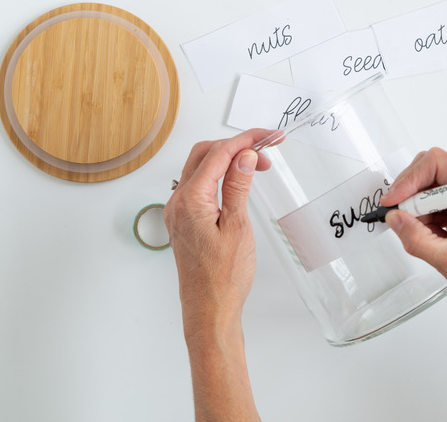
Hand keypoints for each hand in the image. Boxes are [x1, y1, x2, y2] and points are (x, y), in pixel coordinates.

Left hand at [163, 129, 272, 338]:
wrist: (209, 310)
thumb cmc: (224, 277)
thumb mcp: (238, 227)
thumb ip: (238, 187)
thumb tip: (243, 155)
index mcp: (190, 200)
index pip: (218, 154)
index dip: (245, 140)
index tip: (269, 137)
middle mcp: (178, 202)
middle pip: (204, 154)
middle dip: (236, 146)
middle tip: (266, 151)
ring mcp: (178, 211)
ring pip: (200, 168)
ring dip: (227, 160)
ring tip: (257, 166)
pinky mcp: (183, 220)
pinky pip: (198, 186)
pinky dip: (218, 176)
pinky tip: (237, 182)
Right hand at [381, 147, 446, 306]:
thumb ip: (418, 240)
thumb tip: (395, 219)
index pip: (437, 164)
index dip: (410, 179)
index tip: (394, 200)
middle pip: (429, 169)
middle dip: (409, 193)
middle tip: (399, 216)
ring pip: (427, 186)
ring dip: (415, 207)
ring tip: (419, 232)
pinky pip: (431, 200)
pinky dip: (421, 215)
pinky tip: (428, 234)